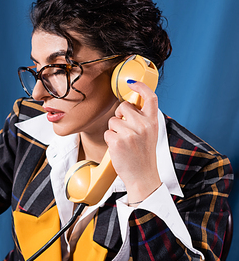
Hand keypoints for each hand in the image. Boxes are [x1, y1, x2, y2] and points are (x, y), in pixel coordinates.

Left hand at [104, 81, 161, 203]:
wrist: (143, 176)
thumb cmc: (144, 156)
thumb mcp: (150, 134)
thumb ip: (142, 120)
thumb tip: (128, 106)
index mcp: (153, 122)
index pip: (150, 97)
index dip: (141, 87)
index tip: (133, 83)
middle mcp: (143, 125)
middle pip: (123, 106)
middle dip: (120, 115)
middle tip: (125, 129)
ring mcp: (130, 133)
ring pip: (113, 121)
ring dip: (114, 130)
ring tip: (124, 143)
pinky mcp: (117, 141)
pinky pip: (107, 133)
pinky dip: (110, 140)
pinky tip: (119, 149)